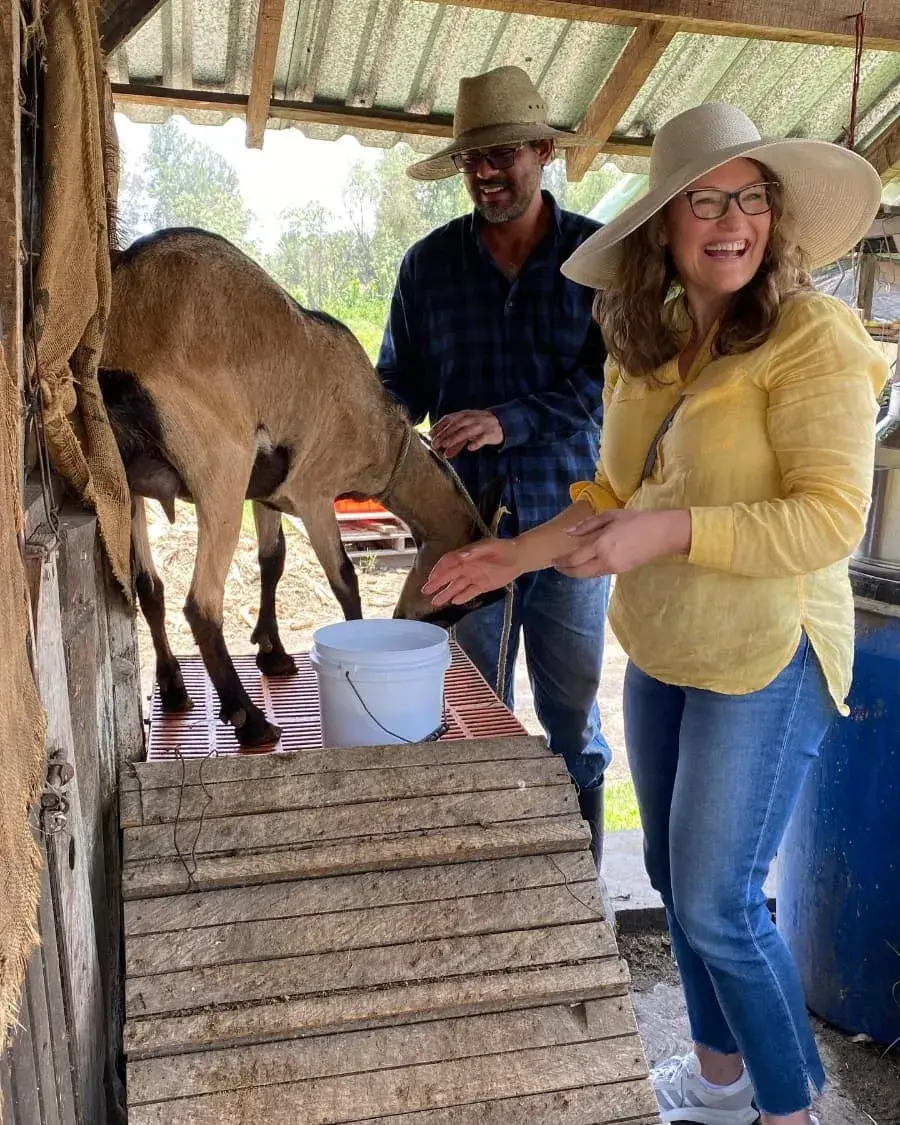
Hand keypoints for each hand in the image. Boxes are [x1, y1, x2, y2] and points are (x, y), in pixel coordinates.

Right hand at [423, 538, 522, 606]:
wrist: (519, 557)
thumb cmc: (503, 548)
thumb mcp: (489, 546)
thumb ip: (475, 551)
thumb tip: (462, 555)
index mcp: (466, 555)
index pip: (448, 562)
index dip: (439, 570)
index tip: (431, 578)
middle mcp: (467, 567)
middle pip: (449, 576)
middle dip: (436, 583)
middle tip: (425, 591)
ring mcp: (474, 577)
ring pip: (456, 586)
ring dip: (446, 593)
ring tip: (435, 602)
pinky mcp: (482, 585)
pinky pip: (469, 592)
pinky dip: (462, 597)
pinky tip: (454, 602)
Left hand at [430, 410, 503, 458]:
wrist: (501, 422)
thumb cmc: (479, 426)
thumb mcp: (467, 430)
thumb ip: (456, 442)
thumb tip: (445, 453)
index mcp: (463, 415)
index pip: (449, 419)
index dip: (439, 427)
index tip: (430, 435)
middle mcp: (471, 419)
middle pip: (455, 426)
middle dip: (444, 435)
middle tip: (435, 444)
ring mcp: (481, 425)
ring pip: (466, 431)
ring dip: (455, 438)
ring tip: (446, 446)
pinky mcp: (490, 433)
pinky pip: (482, 438)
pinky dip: (476, 443)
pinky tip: (470, 448)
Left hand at [554, 509, 691, 577]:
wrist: (662, 534)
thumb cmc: (636, 520)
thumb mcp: (610, 516)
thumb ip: (588, 525)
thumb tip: (569, 532)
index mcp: (601, 545)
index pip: (574, 559)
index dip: (561, 561)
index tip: (553, 559)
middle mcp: (605, 560)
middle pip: (578, 572)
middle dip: (565, 570)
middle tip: (556, 565)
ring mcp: (614, 568)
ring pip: (588, 575)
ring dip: (576, 572)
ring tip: (568, 565)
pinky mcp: (620, 572)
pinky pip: (599, 573)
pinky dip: (588, 570)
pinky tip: (585, 563)